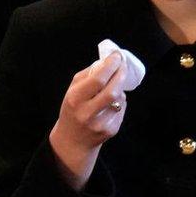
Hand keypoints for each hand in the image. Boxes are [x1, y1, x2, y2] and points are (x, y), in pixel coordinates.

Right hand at [48, 52, 126, 190]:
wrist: (73, 140)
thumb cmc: (72, 109)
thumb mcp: (72, 90)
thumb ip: (88, 75)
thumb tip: (107, 61)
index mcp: (75, 99)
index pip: (97, 79)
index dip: (110, 66)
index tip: (117, 56)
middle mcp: (87, 113)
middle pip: (112, 90)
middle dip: (121, 74)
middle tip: (123, 65)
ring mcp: (100, 123)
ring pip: (120, 99)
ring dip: (119, 89)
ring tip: (112, 88)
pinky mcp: (111, 130)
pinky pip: (122, 109)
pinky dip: (119, 102)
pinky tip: (110, 105)